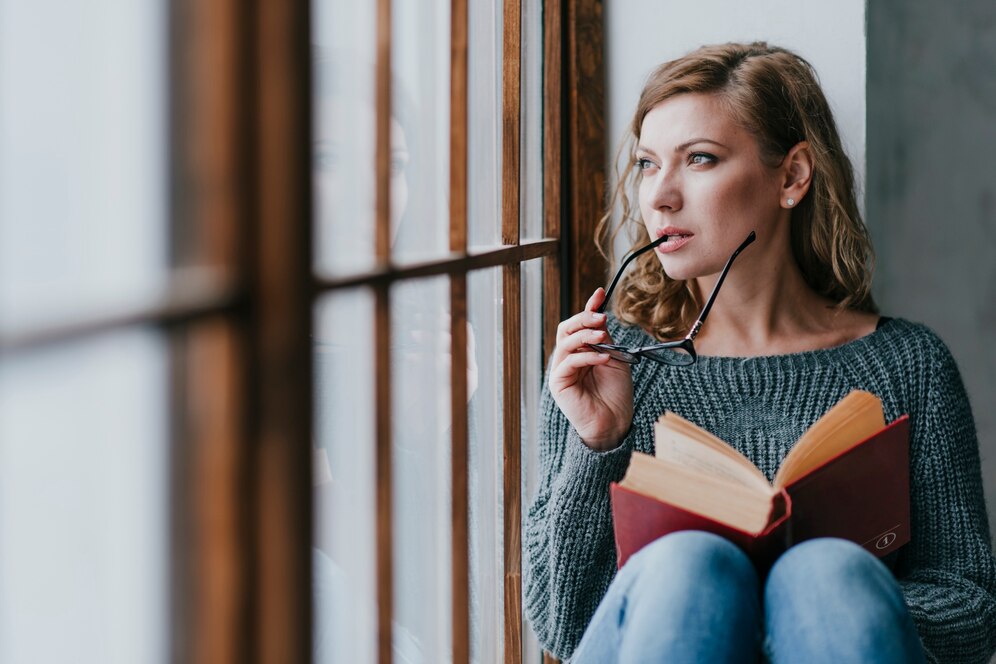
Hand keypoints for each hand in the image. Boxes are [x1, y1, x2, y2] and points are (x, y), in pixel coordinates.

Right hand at [548, 289, 632, 450]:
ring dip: (584, 335)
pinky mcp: (559, 383)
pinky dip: (587, 357)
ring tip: (602, 336)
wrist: (614, 422)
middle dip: (583, 318)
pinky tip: (603, 358)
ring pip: (565, 342)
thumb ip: (605, 339)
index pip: (579, 324)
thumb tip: (599, 315)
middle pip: (566, 329)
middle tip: (600, 316)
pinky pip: (569, 362)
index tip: (600, 294)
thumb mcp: (615, 358)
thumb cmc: (615, 393)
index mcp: (580, 351)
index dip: (588, 308)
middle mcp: (568, 358)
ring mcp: (562, 370)